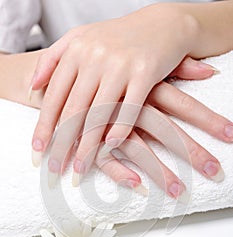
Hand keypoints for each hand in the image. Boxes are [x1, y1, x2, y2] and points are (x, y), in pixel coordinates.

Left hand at [31, 3, 202, 179]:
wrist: (162, 24)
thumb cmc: (119, 37)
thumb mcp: (81, 39)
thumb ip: (53, 59)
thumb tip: (32, 86)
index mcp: (76, 50)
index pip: (54, 96)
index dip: (44, 126)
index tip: (39, 151)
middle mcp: (95, 57)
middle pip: (73, 110)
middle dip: (62, 143)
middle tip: (55, 169)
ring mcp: (121, 64)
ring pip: (99, 113)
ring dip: (89, 145)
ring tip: (81, 168)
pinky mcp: (146, 72)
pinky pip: (130, 107)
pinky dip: (121, 129)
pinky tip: (112, 146)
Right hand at [46, 58, 232, 197]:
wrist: (53, 72)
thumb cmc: (104, 71)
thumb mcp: (139, 66)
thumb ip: (177, 67)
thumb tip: (211, 67)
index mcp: (143, 85)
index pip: (184, 104)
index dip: (209, 119)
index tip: (232, 135)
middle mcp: (129, 104)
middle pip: (167, 130)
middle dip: (193, 152)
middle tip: (216, 172)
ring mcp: (107, 122)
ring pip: (137, 148)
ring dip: (159, 171)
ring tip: (178, 192)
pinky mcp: (86, 138)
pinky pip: (104, 158)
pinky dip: (120, 171)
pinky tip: (136, 185)